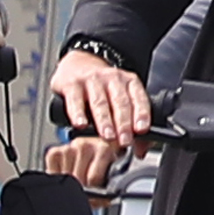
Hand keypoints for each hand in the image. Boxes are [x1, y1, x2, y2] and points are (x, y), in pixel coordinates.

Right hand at [50, 45, 150, 174]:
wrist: (77, 64)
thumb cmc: (102, 88)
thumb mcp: (120, 100)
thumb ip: (132, 125)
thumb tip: (141, 150)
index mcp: (128, 82)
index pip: (138, 98)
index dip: (141, 114)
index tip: (141, 130)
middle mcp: (112, 79)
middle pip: (120, 102)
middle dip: (124, 123)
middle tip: (125, 140)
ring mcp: (91, 80)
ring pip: (99, 102)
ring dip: (104, 121)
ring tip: (107, 135)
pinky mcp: (72, 84)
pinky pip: (75, 100)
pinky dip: (78, 113)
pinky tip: (80, 124)